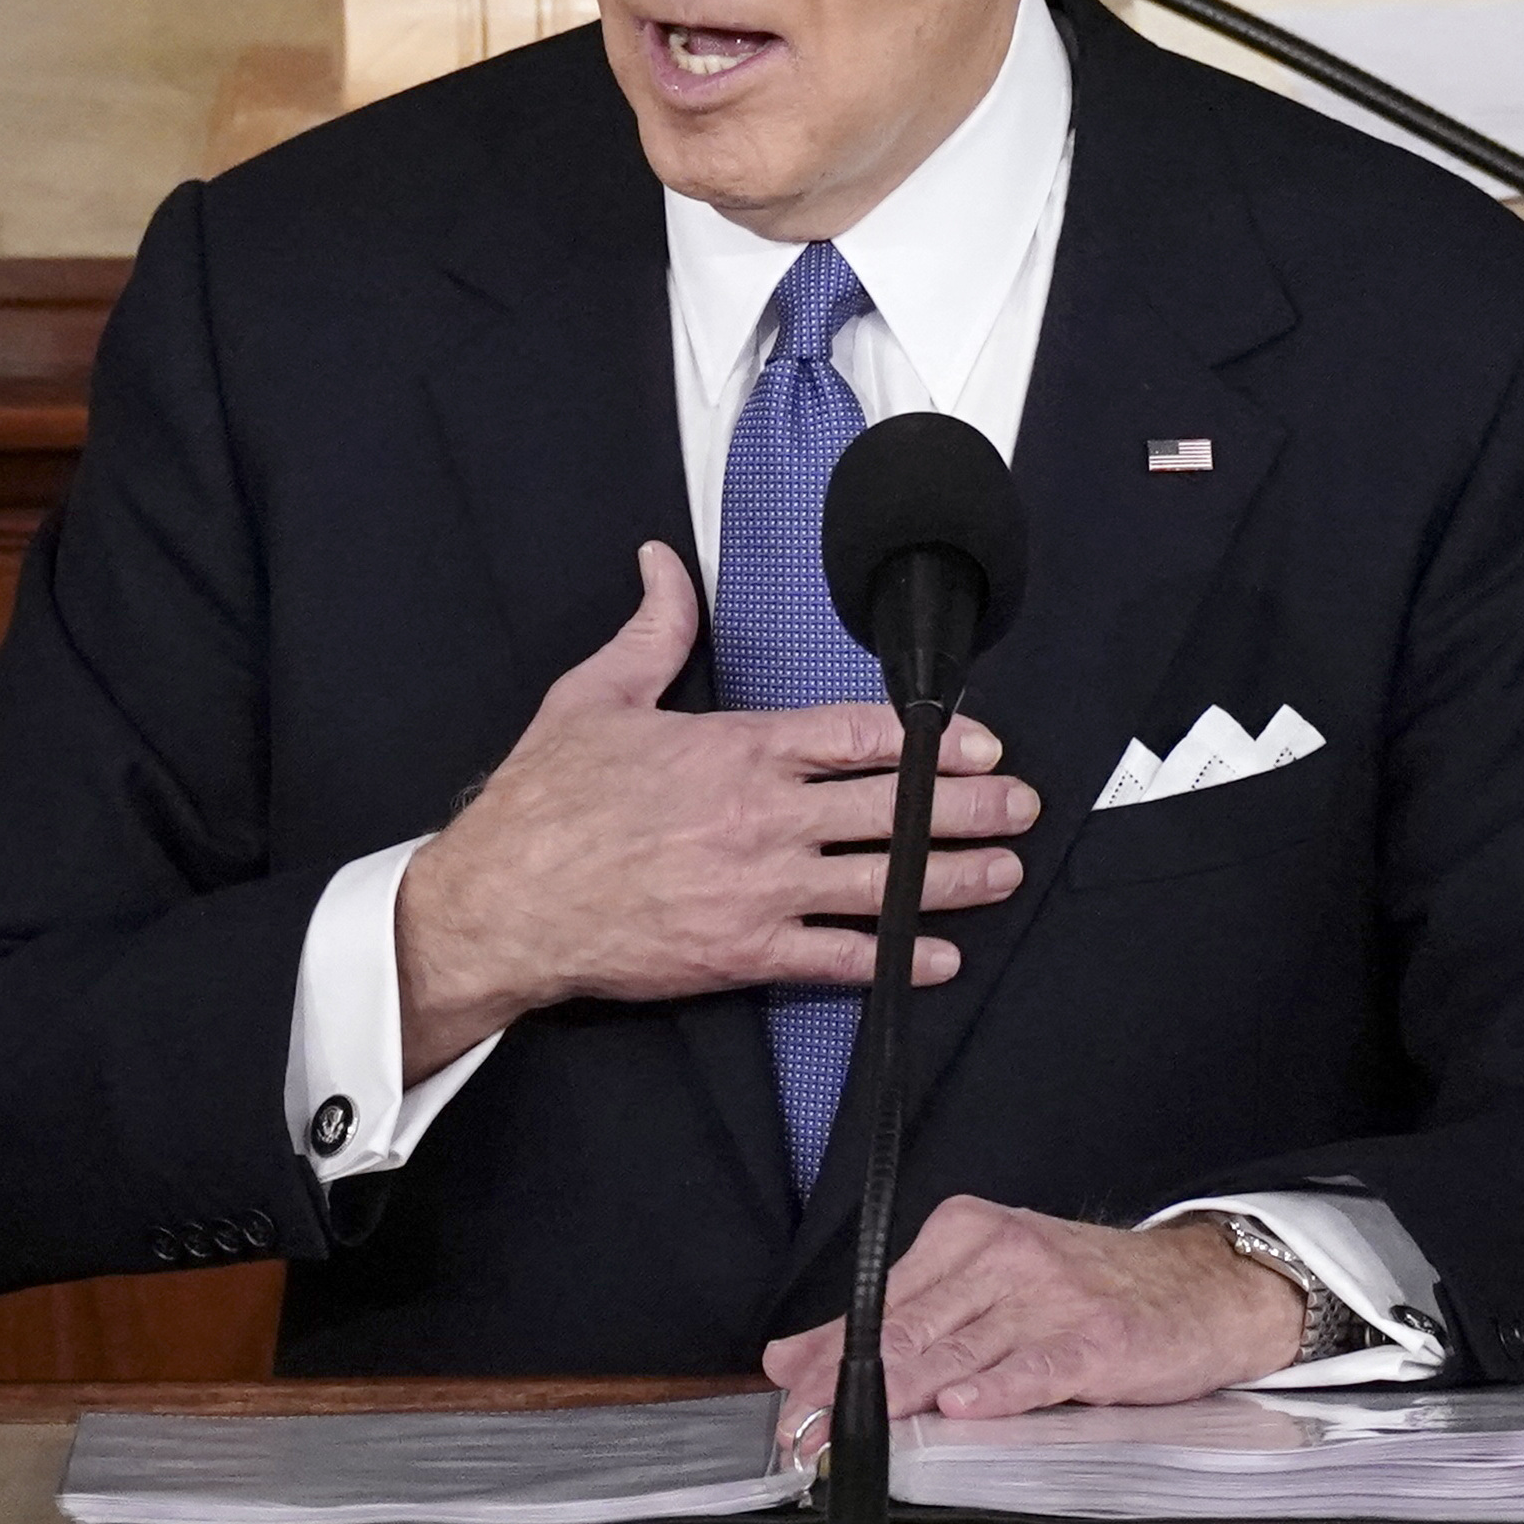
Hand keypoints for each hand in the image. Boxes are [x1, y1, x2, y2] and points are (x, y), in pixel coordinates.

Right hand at [391, 542, 1036, 1082]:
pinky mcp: (741, 953)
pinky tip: (935, 957)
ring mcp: (759, 890)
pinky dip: (893, 958)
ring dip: (951, 879)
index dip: (931, 738)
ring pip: (880, 883)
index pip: (856, 736)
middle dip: (968, 807)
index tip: (979, 741)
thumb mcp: (596, 693)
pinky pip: (837, 958)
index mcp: (736, 749)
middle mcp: (762, 818)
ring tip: (1004, 873)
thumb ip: (653, 630)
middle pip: (891, 808)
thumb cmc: (545, 803)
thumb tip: (662, 565)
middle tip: (1021, 805)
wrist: (503, 900)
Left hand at [764, 1203, 1307, 1431]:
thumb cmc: (1088, 1288)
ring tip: (856, 1421)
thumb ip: (892, 1318)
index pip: (883, 1297)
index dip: (830, 1350)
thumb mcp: (986, 1284)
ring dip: (904, 1392)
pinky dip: (1000, 1388)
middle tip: (805, 1418)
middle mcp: (1006, 1256)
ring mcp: (1052, 1296)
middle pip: (913, 1324)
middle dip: (850, 1378)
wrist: (1201, 1287)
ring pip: (963, 1348)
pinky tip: (966, 1405)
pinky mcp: (1097, 1338)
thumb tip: (792, 1354)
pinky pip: (1038, 1367)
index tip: (789, 1389)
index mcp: (970, 1233)